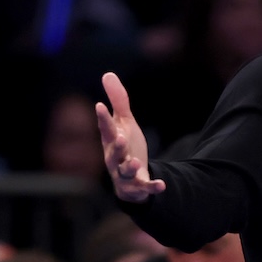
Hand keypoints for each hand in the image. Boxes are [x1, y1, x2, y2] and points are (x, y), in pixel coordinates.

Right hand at [95, 72, 163, 201]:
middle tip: (120, 138)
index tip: (100, 105)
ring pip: (125, 172)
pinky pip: (144, 187)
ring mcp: (124, 174)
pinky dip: (152, 187)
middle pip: (113, 153)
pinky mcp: (137, 186)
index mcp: (111, 140)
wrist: (129, 179)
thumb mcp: (124, 123)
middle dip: (116, 147)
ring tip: (136, 162)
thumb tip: (107, 74)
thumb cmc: (125, 146)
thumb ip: (118, 101)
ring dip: (130, 167)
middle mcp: (114, 158)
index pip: (105, 128)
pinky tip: (162, 185)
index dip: (102, 118)